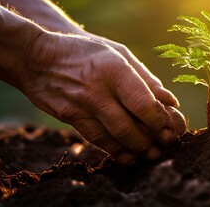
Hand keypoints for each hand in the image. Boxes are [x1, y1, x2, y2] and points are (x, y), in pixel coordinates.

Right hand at [20, 31, 185, 163]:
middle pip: (129, 124)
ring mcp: (80, 105)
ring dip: (136, 149)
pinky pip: (96, 139)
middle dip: (152, 140)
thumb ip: (146, 79)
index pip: (142, 102)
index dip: (160, 121)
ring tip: (153, 154)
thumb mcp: (119, 54)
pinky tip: (129, 156)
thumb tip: (170, 102)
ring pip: (113, 136)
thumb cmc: (87, 52)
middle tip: (167, 145)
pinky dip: (115, 150)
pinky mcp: (69, 117)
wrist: (37, 57)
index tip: (172, 129)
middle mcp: (97, 88)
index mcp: (114, 67)